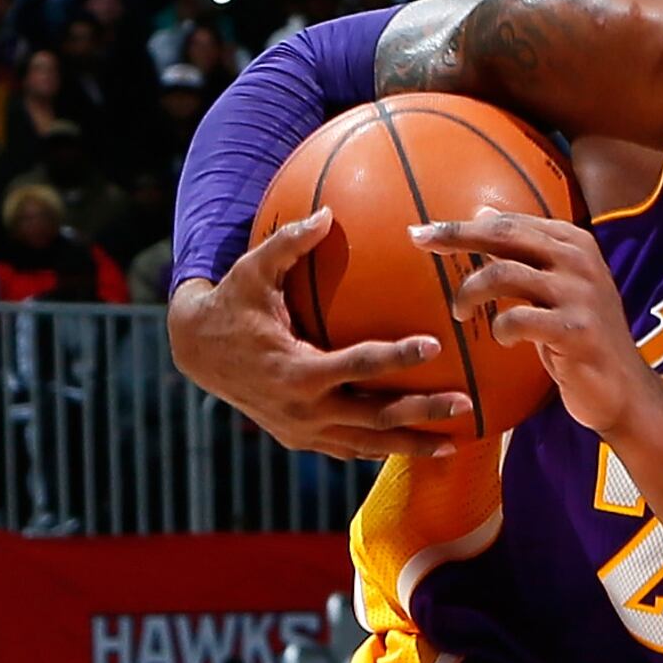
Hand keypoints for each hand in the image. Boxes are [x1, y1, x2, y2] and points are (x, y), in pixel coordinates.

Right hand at [170, 208, 473, 458]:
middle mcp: (301, 408)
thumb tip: (327, 213)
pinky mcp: (301, 440)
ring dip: (411, 444)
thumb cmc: (233, 304)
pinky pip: (349, 449)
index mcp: (295, 370)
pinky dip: (383, 449)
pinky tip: (418, 447)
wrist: (197, 352)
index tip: (434, 345)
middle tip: (466, 404)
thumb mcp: (252, 271)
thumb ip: (289, 244)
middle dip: (421, 413)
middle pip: (373, 416)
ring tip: (455, 445)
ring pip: (366, 443)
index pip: (357, 366)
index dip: (396, 357)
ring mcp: (302, 430)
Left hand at [416, 213, 646, 436]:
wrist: (623, 387)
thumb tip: (482, 212)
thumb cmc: (581, 335)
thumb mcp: (555, 286)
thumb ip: (525, 251)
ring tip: (460, 311)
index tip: (425, 232)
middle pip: (504, 235)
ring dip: (471, 292)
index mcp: (574, 243)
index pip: (510, 223)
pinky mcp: (575, 330)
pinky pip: (517, 319)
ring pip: (503, 274)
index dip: (463, 225)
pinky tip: (504, 339)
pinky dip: (500, 329)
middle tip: (420, 242)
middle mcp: (579, 261)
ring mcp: (580, 294)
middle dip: (456, 236)